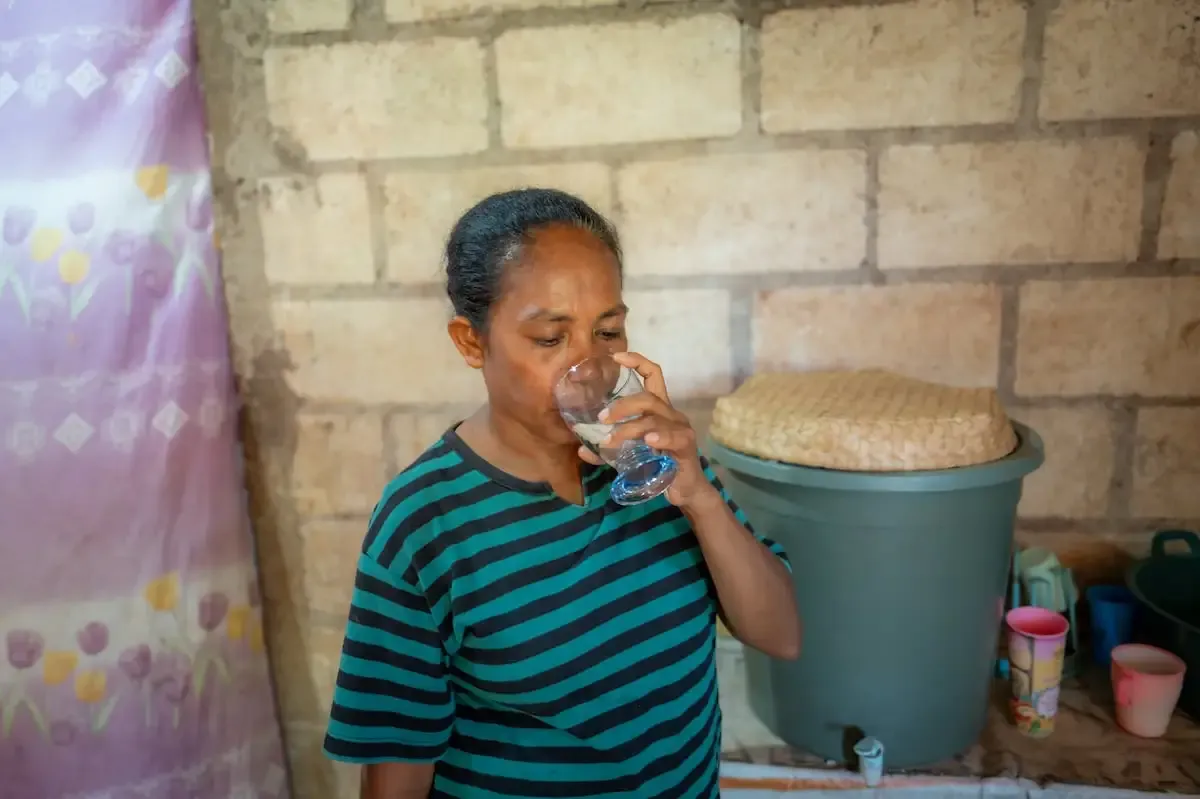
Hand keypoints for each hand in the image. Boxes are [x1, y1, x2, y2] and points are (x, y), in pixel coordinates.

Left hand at [575, 351, 717, 508]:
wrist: (685, 490)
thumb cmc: (659, 465)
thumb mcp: (630, 454)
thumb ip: (608, 450)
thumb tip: (582, 449)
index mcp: (659, 409)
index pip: (653, 375)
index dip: (637, 362)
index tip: (616, 357)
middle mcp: (671, 414)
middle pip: (648, 398)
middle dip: (622, 406)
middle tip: (601, 418)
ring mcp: (681, 429)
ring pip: (654, 419)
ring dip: (629, 428)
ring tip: (610, 440)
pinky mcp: (687, 446)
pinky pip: (673, 436)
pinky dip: (660, 436)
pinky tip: (649, 440)